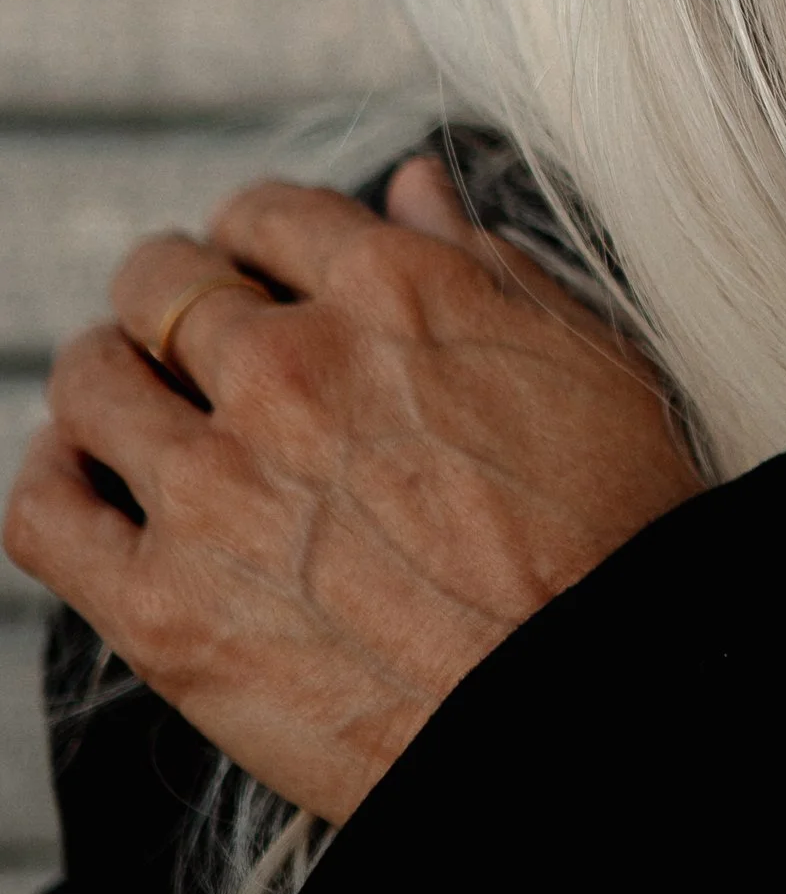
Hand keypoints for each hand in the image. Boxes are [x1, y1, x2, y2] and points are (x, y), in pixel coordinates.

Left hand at [2, 159, 702, 823]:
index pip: (266, 215)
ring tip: (138, 411)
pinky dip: (52, 480)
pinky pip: (45, 512)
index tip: (265, 278)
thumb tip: (410, 187)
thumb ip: (484, 264)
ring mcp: (216, 487)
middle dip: (175, 301)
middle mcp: (289, 370)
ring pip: (91, 382)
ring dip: (109, 381)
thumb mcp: (584, 361)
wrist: (597, 706)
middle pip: (162, 283)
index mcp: (394, 295)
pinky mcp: (165, 607)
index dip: (258, 242)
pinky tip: (90, 483)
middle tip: (198, 347)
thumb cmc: (620, 538)